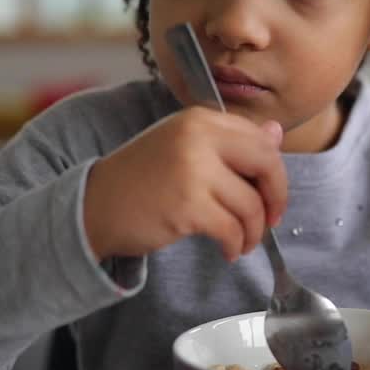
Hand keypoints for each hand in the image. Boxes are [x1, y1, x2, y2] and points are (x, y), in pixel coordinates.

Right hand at [83, 107, 287, 261]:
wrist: (94, 206)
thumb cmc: (141, 179)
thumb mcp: (185, 149)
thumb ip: (230, 143)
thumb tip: (276, 133)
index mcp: (199, 119)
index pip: (259, 138)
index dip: (273, 170)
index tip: (270, 193)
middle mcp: (197, 137)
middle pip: (265, 164)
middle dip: (276, 197)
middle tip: (270, 220)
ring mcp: (192, 171)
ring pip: (250, 204)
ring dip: (254, 231)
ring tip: (242, 243)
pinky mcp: (187, 206)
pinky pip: (232, 228)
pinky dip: (236, 244)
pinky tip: (228, 251)